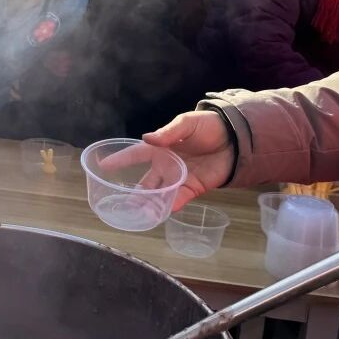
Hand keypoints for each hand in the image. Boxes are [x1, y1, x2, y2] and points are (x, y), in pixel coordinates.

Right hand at [102, 111, 234, 210]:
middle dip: (135, 194)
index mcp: (160, 148)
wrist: (235, 139)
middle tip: (121, 205)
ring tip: (140, 214)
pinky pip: (179, 198)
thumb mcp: (187, 123)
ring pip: (160, 194)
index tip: (103, 165)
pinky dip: (171, 204)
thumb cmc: (209, 126)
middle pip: (146, 182)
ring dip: (150, 204)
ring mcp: (179, 178)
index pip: (135, 155)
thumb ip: (168, 133)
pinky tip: (164, 211)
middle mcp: (166, 165)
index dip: (120, 159)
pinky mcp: (194, 187)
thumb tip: (148, 138)